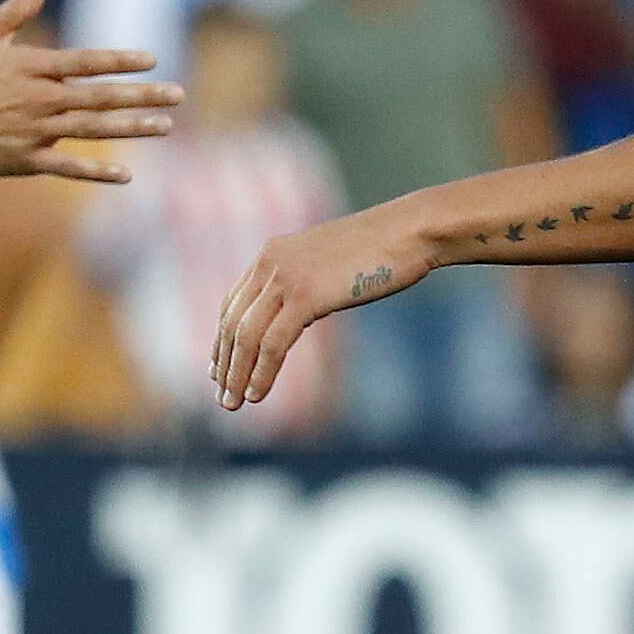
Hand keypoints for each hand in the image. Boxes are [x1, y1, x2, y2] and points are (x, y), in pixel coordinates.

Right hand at [0, 0, 185, 183]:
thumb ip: (17, 9)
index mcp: (31, 67)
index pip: (86, 61)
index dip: (120, 60)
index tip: (152, 59)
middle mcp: (38, 98)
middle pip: (100, 96)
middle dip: (143, 95)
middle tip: (179, 94)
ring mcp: (33, 130)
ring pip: (93, 129)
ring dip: (132, 127)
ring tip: (166, 125)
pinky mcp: (25, 159)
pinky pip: (68, 166)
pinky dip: (96, 172)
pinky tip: (127, 175)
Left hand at [214, 207, 426, 411]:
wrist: (412, 230)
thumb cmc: (388, 246)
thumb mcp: (335, 261)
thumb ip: (312, 280)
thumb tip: (308, 305)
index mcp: (273, 253)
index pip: (233, 303)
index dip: (223, 339)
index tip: (221, 367)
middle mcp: (270, 263)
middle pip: (232, 322)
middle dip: (225, 363)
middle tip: (223, 396)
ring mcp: (286, 278)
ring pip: (246, 336)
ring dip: (236, 375)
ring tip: (233, 403)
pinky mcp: (305, 296)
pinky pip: (272, 343)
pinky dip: (261, 371)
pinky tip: (257, 393)